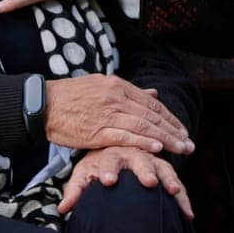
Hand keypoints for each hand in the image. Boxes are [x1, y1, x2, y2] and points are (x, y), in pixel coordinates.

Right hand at [43, 76, 194, 156]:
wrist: (44, 104)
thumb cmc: (71, 95)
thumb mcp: (101, 84)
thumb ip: (129, 92)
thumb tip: (153, 95)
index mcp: (118, 85)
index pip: (151, 104)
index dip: (169, 118)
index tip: (182, 129)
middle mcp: (116, 97)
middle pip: (151, 116)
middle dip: (173, 131)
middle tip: (189, 143)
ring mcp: (108, 114)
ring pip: (143, 127)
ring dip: (165, 139)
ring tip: (181, 149)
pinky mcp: (97, 131)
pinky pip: (125, 137)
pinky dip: (143, 142)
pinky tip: (157, 148)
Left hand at [57, 146, 193, 218]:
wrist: (114, 144)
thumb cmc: (97, 164)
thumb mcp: (83, 175)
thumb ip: (75, 191)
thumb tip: (62, 209)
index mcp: (110, 153)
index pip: (108, 161)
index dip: (108, 170)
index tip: (107, 182)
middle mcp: (132, 152)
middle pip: (139, 160)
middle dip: (144, 170)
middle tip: (148, 182)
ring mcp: (150, 158)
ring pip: (162, 166)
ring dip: (169, 178)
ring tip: (174, 192)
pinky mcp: (163, 166)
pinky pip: (175, 180)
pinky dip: (183, 195)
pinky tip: (188, 213)